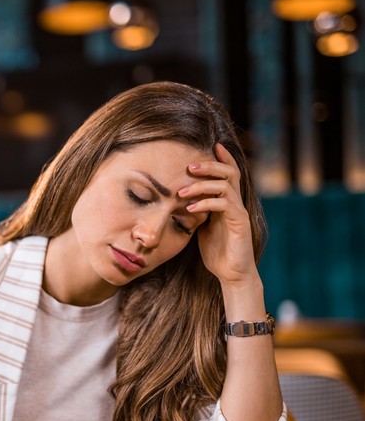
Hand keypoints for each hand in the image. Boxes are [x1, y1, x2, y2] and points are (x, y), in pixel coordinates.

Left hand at [179, 143, 258, 286]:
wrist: (231, 274)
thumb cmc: (216, 251)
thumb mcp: (202, 228)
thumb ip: (197, 212)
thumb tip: (183, 202)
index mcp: (227, 203)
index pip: (229, 174)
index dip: (223, 159)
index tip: (212, 146)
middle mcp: (236, 204)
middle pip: (229, 173)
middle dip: (210, 166)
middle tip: (189, 166)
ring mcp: (238, 213)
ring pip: (225, 187)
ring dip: (202, 186)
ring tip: (182, 192)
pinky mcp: (239, 224)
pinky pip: (224, 205)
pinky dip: (206, 203)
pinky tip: (191, 208)